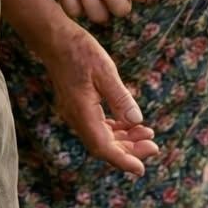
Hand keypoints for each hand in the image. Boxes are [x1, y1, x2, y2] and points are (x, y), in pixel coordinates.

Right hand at [39, 24, 158, 175]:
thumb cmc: (78, 50)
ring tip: (147, 133)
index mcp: (82, 112)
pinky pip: (98, 125)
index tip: (141, 169)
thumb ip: (120, 98)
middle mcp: (77, 117)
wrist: (54, 38)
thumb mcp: (105, 70)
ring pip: (101, 136)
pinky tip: (130, 122)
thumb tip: (136, 121)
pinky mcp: (78, 106)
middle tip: (154, 145)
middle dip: (129, 150)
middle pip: (104, 146)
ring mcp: (76, 112)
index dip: (123, 161)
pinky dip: (115, 128)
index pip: (103, 147)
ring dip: (124, 139)